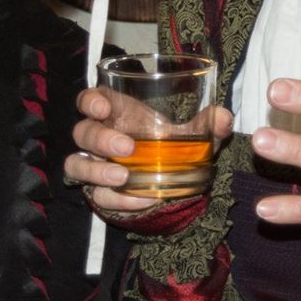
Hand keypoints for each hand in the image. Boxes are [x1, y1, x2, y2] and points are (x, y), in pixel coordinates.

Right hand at [64, 88, 233, 217]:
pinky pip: (98, 196)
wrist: (174, 183)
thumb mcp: (194, 135)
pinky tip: (140, 199)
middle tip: (126, 147)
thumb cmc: (174, 146)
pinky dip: (117, 199)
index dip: (90, 102)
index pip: (89, 100)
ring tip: (123, 177)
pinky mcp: (100, 192)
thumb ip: (209, 124)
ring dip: (97, 170)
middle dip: (100, 138)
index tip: (103, 108)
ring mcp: (96, 165)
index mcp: (116, 113)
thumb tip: (223, 117)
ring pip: (77, 165)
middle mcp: (100, 137)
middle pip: (83, 132)